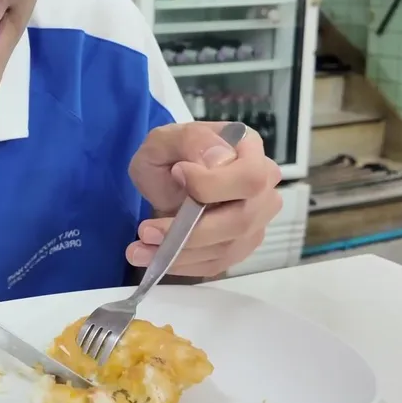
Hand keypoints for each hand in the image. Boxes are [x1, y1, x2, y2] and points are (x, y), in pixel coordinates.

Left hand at [127, 122, 282, 278]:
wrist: (166, 176)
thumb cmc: (171, 153)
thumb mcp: (168, 137)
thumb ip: (192, 141)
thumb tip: (218, 161)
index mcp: (250, 152)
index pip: (250, 177)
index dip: (214, 184)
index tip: (177, 174)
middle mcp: (263, 188)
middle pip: (242, 220)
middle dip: (191, 231)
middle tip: (146, 230)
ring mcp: (255, 221)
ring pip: (227, 247)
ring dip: (179, 254)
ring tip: (139, 249)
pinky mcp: (239, 246)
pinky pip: (216, 264)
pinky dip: (182, 265)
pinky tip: (153, 258)